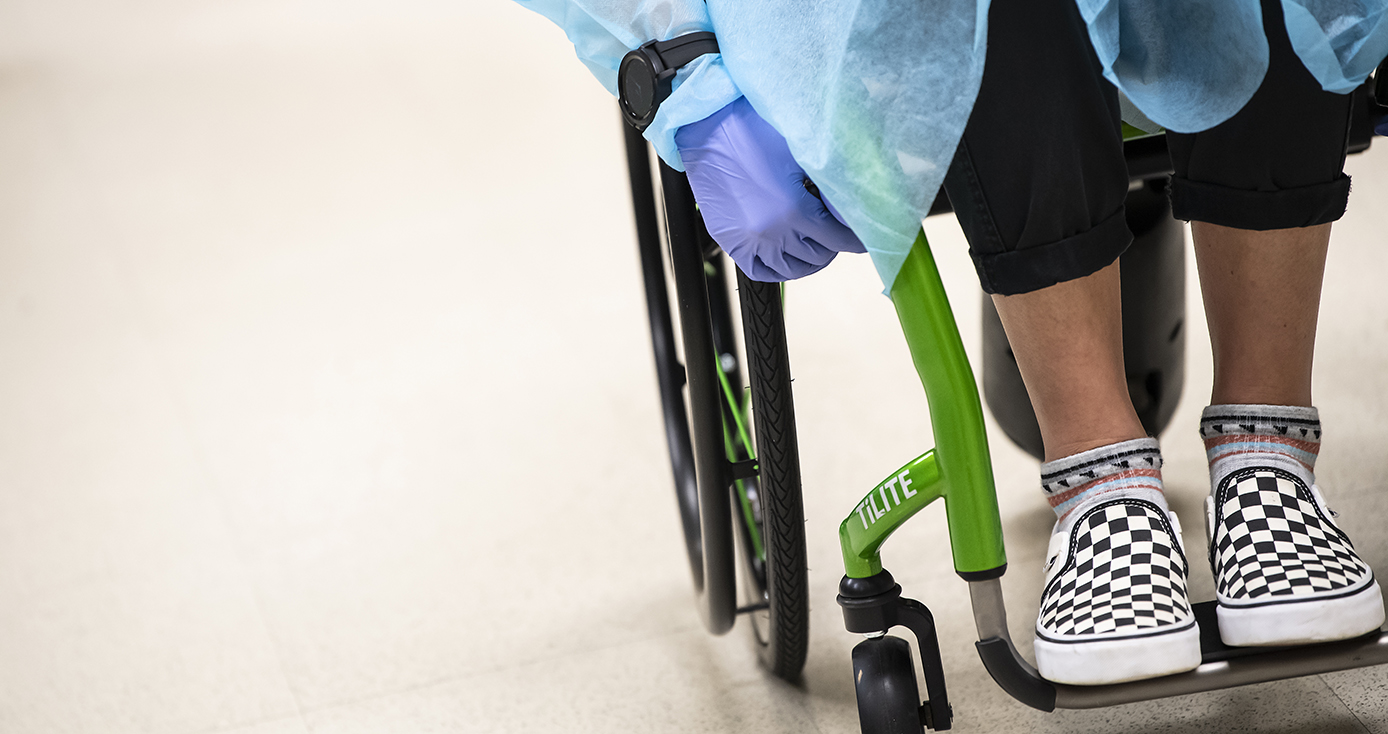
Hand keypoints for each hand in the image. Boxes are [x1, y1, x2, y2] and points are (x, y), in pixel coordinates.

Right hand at [675, 97, 864, 281]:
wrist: (706, 127)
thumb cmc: (752, 129)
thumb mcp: (804, 151)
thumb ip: (832, 183)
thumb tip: (856, 202)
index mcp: (794, 210)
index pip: (840, 239)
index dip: (857, 239)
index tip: (864, 236)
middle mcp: (771, 232)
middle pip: (819, 256)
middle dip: (833, 244)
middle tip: (836, 230)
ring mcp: (748, 240)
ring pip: (792, 269)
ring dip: (809, 259)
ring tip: (814, 242)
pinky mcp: (730, 241)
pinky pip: (760, 270)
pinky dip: (778, 268)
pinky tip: (787, 253)